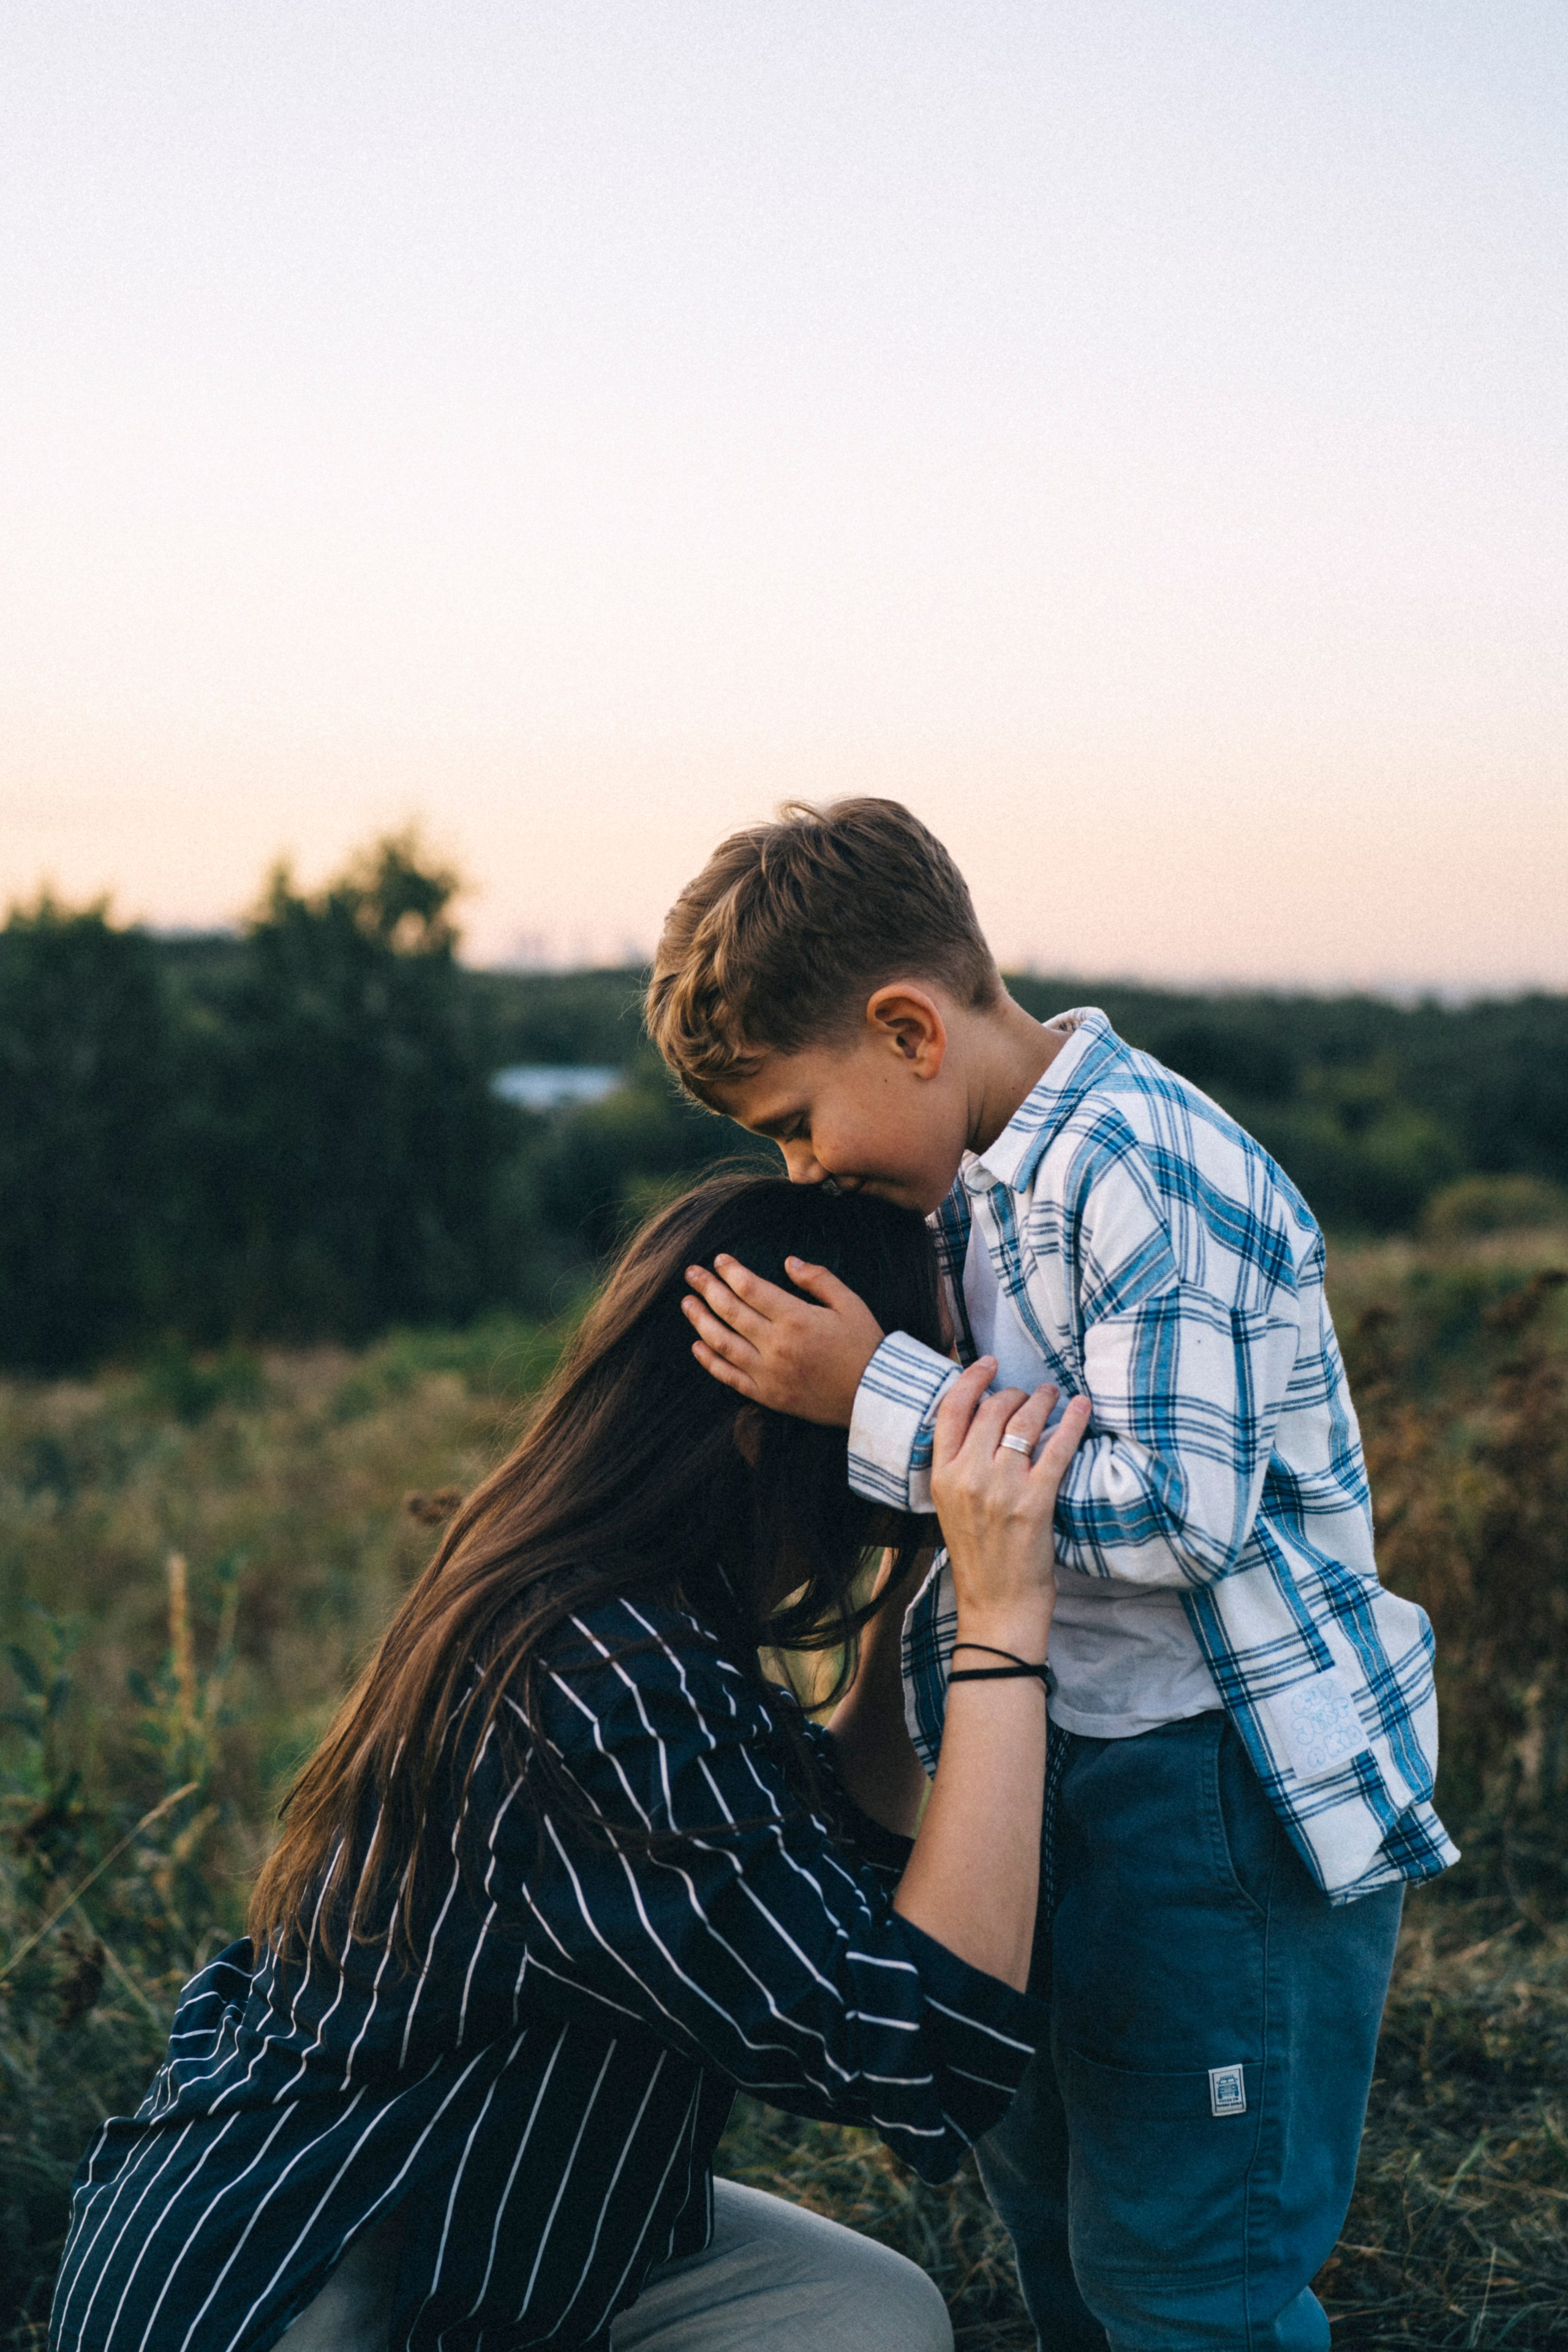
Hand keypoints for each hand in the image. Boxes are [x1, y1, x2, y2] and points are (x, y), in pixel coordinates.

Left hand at [682, 1254, 885, 1424]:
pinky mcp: (767, 1395)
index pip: (750, 1288)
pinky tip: (697, 1345)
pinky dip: (709, 1361)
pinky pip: (729, 1377)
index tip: (719, 1260)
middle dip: (707, 1288)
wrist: (874, 1395)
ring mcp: (768, 1373)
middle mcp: (776, 1345)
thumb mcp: (849, 1303)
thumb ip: (818, 1279)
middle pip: (729, 1311)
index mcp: (796, 1319)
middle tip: (691, 1273)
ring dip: (700, 1320)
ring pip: (721, 1343)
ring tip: (687, 1303)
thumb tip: (788, 1262)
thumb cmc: (864, 1345)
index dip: (731, 1271)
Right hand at [929, 1365, 1091, 1654]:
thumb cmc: (979, 1559)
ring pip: (1024, 1422)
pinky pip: (1057, 1448)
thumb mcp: (951, 1507)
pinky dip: (1073, 1423)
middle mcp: (968, 1476)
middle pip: (991, 1410)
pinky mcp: (1035, 1501)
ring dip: (1042, 1400)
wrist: (997, 1605)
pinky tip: (1082, 1408)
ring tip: (1053, 1394)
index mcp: (942, 1476)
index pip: (950, 1410)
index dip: (970, 1379)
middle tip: (1029, 1394)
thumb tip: (985, 1425)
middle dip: (1014, 1393)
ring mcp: (1002, 1487)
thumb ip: (960, 1468)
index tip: (987, 1363)